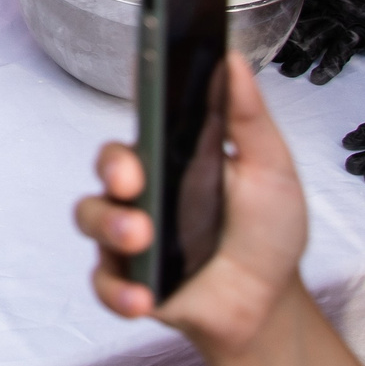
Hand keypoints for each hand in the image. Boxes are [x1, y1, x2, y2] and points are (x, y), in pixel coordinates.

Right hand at [75, 56, 308, 357]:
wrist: (270, 303)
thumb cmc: (267, 233)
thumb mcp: (272, 171)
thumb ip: (249, 119)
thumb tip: (232, 62)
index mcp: (174, 157)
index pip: (145, 119)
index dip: (136, 99)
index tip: (141, 79)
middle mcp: (144, 190)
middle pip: (109, 164)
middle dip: (114, 166)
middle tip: (134, 179)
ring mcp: (130, 234)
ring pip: (93, 216)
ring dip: (111, 226)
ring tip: (141, 239)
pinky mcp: (127, 279)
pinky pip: (104, 280)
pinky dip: (118, 290)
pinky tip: (142, 297)